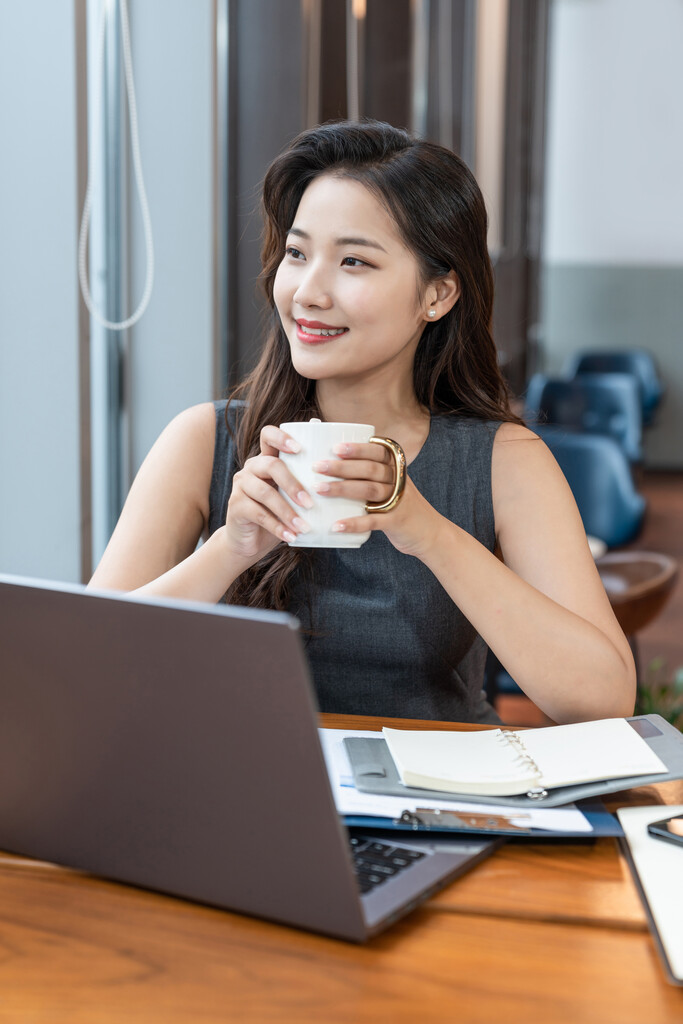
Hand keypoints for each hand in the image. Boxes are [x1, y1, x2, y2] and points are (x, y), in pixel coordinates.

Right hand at [225, 426, 313, 560]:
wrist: (250, 541)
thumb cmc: (278, 515)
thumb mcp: (292, 498)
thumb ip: (306, 484)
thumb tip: (338, 477)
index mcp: (266, 459)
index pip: (268, 435)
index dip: (281, 437)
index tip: (299, 449)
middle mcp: (251, 468)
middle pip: (271, 465)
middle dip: (293, 484)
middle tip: (310, 503)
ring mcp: (240, 486)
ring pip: (266, 493)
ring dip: (287, 511)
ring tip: (304, 526)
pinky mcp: (235, 506)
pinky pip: (259, 514)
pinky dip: (278, 526)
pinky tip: (292, 536)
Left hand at [313, 442, 443, 558]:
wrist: (431, 533)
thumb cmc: (402, 507)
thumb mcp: (393, 486)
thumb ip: (372, 476)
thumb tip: (332, 465)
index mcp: (397, 469)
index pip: (378, 452)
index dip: (358, 449)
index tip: (335, 448)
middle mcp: (399, 482)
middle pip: (370, 469)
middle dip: (342, 467)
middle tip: (317, 467)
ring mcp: (399, 501)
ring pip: (369, 490)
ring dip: (342, 489)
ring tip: (319, 489)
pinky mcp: (396, 522)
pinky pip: (373, 521)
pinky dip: (354, 523)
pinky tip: (336, 525)